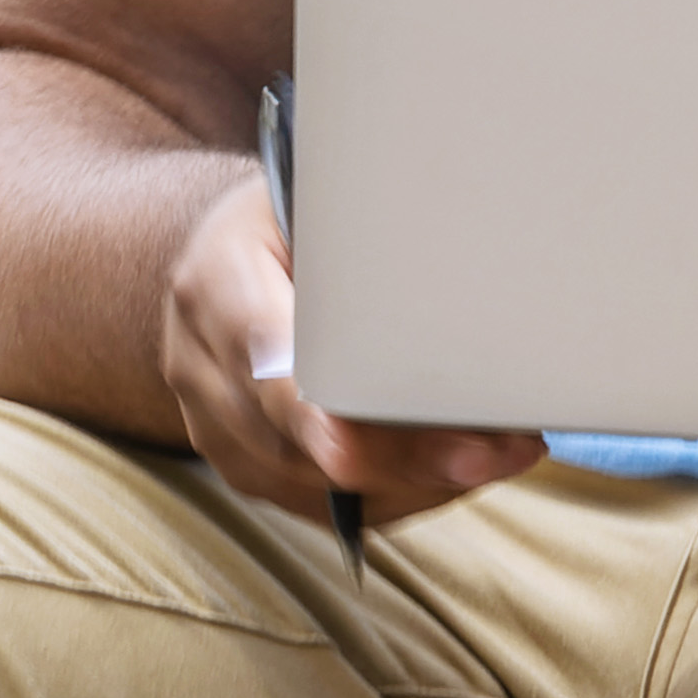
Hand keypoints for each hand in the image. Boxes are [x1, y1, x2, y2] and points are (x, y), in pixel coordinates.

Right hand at [155, 167, 552, 538]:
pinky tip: (446, 474)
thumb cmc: (287, 218)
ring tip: (495, 457)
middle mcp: (199, 362)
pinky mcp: (238, 462)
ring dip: (411, 482)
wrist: (216, 255)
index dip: (325, 413)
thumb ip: (364, 234)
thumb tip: (467, 267)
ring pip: (314, 485)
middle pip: (303, 440)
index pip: (271, 362)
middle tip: (499, 451)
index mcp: (217, 281)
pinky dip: (386, 495)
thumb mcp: (315, 194)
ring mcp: (212, 423)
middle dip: (408, 456)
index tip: (375, 442)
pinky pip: (315, 503)